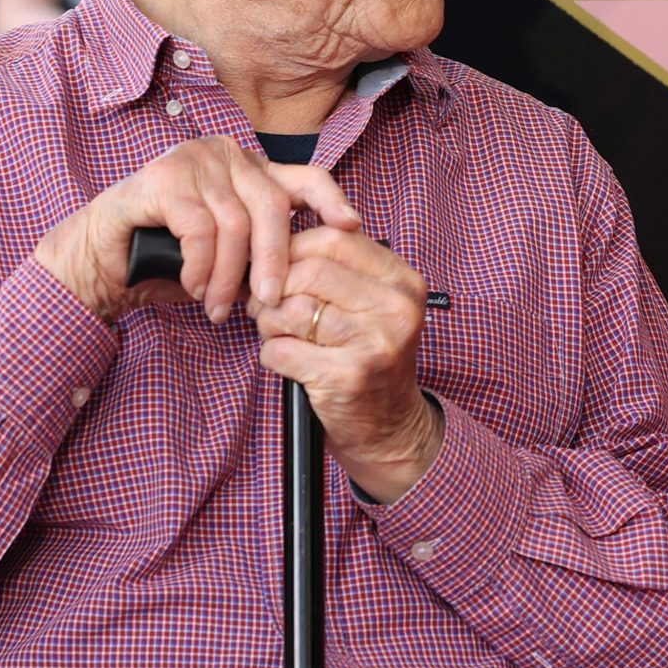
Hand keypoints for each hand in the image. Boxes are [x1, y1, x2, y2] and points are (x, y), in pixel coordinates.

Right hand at [33, 135, 360, 323]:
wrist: (103, 260)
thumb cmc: (170, 259)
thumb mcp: (231, 258)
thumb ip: (264, 252)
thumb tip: (311, 275)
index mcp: (249, 169)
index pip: (305, 176)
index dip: (332, 201)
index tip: (352, 228)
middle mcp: (225, 154)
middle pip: (272, 206)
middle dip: (274, 262)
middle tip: (267, 304)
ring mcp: (193, 159)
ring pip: (235, 224)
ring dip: (226, 276)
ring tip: (215, 305)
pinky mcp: (163, 177)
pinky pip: (200, 228)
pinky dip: (200, 267)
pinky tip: (192, 286)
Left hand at [249, 229, 441, 502]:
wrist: (392, 428)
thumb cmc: (371, 360)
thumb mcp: (372, 306)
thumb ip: (340, 269)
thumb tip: (275, 240)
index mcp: (402, 281)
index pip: (332, 239)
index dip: (291, 250)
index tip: (276, 269)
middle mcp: (395, 308)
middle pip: (307, 271)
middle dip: (273, 288)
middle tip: (266, 306)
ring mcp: (374, 343)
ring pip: (290, 310)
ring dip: (270, 325)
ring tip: (282, 336)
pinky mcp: (347, 377)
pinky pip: (281, 350)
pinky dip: (272, 356)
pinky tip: (289, 363)